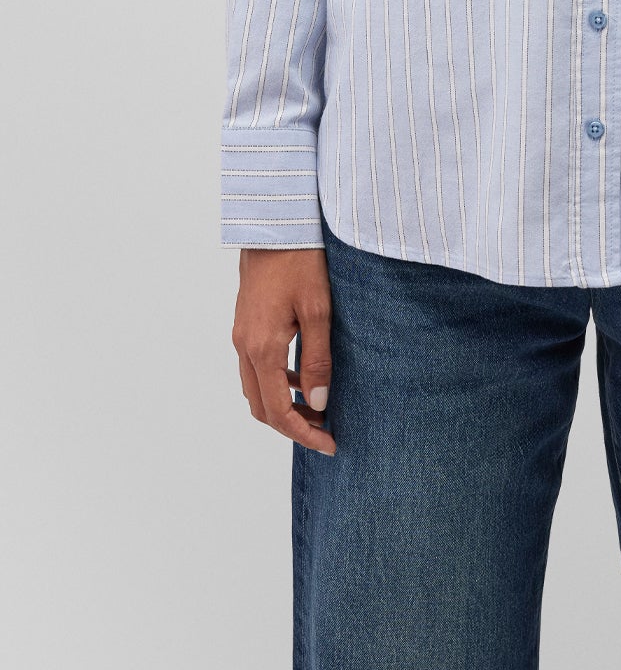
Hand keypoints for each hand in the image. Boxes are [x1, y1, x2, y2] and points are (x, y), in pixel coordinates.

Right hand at [232, 248, 336, 454]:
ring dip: (283, 406)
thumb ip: (317, 359)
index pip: (278, 410)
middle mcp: (244, 347)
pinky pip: (256, 368)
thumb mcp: (318, 310)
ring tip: (319, 408)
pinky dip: (278, 383)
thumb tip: (319, 403)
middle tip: (325, 432)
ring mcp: (242, 336)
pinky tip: (304, 376)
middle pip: (262, 407)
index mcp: (262, 348)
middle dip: (292, 426)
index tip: (330, 445)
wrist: (274, 224)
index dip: (303, 433)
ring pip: (256, 389)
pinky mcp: (246, 325)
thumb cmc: (300, 261)